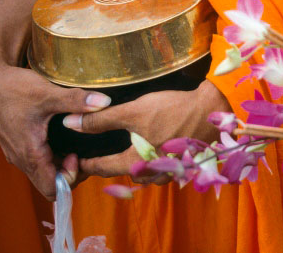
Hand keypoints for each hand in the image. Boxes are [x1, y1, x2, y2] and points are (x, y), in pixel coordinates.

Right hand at [0, 58, 110, 198]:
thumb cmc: (15, 89)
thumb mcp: (48, 93)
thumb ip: (76, 100)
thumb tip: (105, 102)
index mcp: (29, 153)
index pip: (52, 188)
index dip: (71, 178)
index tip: (78, 155)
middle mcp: (21, 158)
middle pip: (51, 183)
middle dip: (71, 173)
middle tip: (81, 151)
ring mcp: (19, 152)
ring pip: (45, 172)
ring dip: (63, 165)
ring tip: (77, 144)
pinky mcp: (20, 145)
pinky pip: (39, 161)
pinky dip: (54, 157)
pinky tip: (66, 138)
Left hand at [63, 80, 231, 183]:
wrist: (212, 109)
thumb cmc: (172, 110)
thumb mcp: (133, 111)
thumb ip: (100, 120)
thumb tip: (70, 123)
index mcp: (136, 164)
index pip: (101, 168)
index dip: (85, 163)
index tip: (73, 158)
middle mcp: (152, 174)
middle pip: (122, 172)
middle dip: (108, 163)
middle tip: (95, 152)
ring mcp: (169, 172)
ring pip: (141, 171)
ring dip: (130, 162)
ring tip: (122, 148)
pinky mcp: (181, 165)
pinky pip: (157, 167)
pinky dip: (148, 159)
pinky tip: (149, 146)